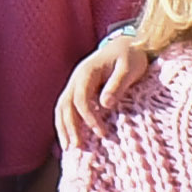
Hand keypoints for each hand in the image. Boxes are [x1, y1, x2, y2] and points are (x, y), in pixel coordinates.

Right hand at [51, 26, 143, 154]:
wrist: (126, 43)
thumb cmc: (130, 55)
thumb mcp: (129, 67)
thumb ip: (117, 85)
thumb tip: (105, 105)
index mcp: (86, 73)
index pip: (81, 100)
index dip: (89, 118)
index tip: (102, 133)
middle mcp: (76, 79)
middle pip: (65, 106)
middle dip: (69, 127)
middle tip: (76, 147)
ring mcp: (74, 84)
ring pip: (61, 108)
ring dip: (63, 127)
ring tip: (68, 148)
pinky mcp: (78, 89)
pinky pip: (66, 107)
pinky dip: (65, 122)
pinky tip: (69, 136)